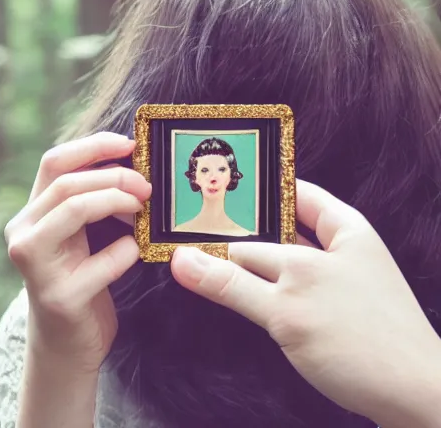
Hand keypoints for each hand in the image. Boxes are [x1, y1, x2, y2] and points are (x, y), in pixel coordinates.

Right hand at [4, 132, 150, 372]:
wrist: (68, 343)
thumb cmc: (82, 279)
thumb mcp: (81, 235)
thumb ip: (93, 202)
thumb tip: (133, 167)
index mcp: (32, 214)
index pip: (54, 162)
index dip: (93, 146)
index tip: (129, 143)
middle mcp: (23, 234)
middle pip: (67, 184)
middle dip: (115, 177)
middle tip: (147, 186)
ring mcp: (36, 266)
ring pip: (74, 209)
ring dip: (116, 201)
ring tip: (141, 208)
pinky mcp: (59, 296)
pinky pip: (103, 260)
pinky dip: (126, 250)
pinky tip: (133, 252)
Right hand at [171, 180, 440, 427]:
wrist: (414, 403)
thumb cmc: (358, 341)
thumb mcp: (286, 307)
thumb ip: (231, 282)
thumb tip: (181, 259)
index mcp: (341, 227)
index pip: (289, 193)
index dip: (251, 192)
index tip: (208, 193)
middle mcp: (335, 248)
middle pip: (276, 229)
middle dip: (235, 230)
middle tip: (184, 229)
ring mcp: (330, 281)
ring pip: (275, 261)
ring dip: (241, 261)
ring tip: (196, 255)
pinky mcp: (323, 310)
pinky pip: (281, 288)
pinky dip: (255, 287)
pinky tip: (228, 290)